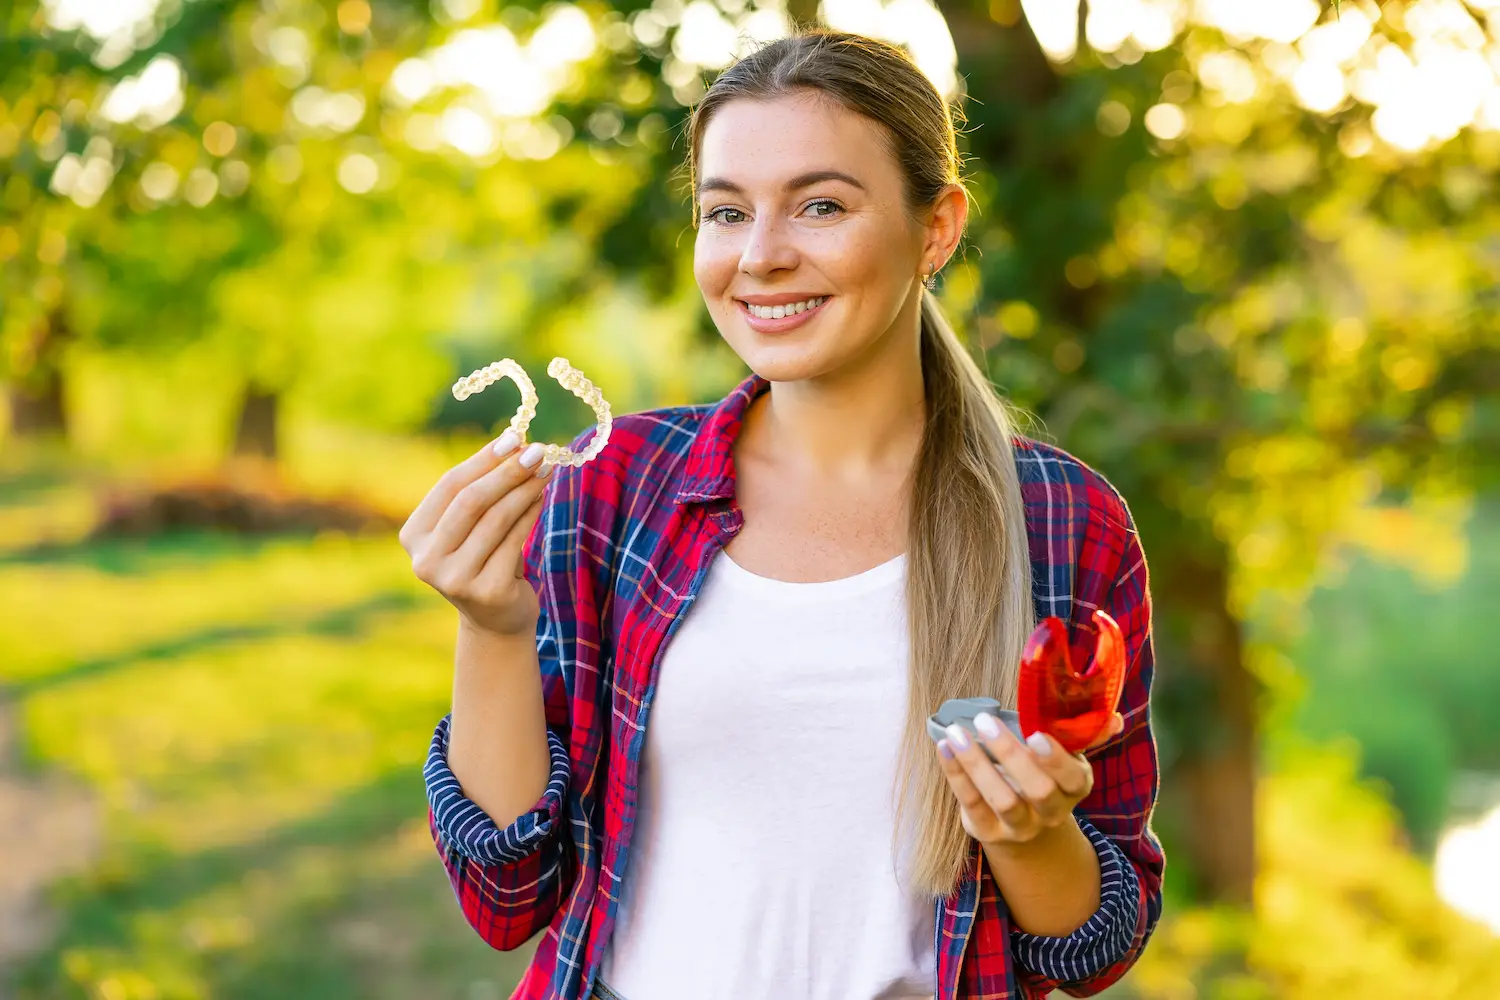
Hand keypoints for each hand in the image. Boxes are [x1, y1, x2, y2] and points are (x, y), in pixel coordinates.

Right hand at [399, 430, 550, 637]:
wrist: (496, 619)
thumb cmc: (484, 559)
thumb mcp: (471, 526)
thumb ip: (481, 490)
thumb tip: (516, 443)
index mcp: (413, 536)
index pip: (449, 486)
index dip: (483, 459)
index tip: (514, 437)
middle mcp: (426, 560)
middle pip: (471, 501)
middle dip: (508, 471)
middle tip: (538, 450)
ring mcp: (454, 579)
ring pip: (496, 519)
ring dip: (525, 489)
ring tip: (546, 470)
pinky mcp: (487, 591)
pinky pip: (515, 541)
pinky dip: (531, 514)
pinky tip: (542, 497)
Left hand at [936, 711, 1123, 848]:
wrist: (1027, 830)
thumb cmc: (1044, 777)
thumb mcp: (1066, 760)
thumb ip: (1083, 735)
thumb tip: (1113, 718)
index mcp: (1075, 788)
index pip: (1073, 778)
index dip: (1056, 759)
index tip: (1035, 733)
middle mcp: (1051, 813)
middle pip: (1037, 790)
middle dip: (1010, 754)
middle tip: (984, 720)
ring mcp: (1019, 827)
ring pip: (1001, 800)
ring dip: (976, 764)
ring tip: (956, 732)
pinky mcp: (988, 831)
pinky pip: (971, 803)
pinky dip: (956, 774)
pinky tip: (944, 747)